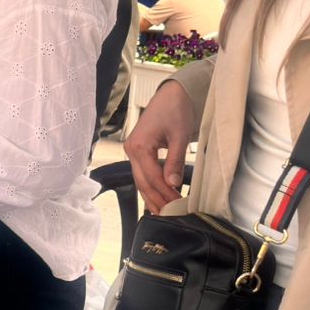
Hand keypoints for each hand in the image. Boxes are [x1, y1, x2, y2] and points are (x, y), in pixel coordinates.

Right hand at [126, 80, 198, 212]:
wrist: (172, 94)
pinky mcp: (138, 151)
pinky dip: (150, 187)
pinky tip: (156, 198)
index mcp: (138, 146)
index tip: (178, 204)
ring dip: (151, 196)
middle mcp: (131, 150)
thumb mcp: (179, 135)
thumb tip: (173, 183)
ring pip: (140, 181)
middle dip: (156, 199)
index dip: (165, 193)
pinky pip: (142, 174)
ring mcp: (132, 151)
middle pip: (142, 182)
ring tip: (162, 212)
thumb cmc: (175, 109)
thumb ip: (174, 160)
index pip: (151, 177)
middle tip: (170, 215)